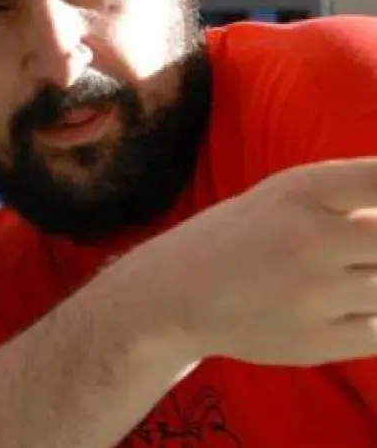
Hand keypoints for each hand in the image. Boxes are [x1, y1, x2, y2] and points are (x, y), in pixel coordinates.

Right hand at [123, 158, 376, 366]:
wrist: (175, 296)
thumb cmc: (244, 235)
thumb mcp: (288, 193)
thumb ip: (358, 191)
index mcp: (302, 191)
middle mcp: (311, 240)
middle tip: (363, 255)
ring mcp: (315, 295)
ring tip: (349, 275)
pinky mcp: (318, 342)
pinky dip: (374, 317)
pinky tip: (346, 305)